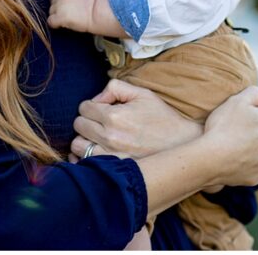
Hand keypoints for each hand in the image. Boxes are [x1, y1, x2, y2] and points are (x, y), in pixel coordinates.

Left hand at [49, 0, 98, 32]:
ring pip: (51, 11)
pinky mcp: (58, 17)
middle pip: (52, 2)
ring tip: (68, 19)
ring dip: (57, 16)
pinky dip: (56, 24)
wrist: (99, 12)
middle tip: (68, 13)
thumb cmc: (95, 4)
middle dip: (58, 7)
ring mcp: (58, 5)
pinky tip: (63, 25)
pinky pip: (50, 22)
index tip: (66, 4)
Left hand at [71, 79, 202, 159]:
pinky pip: (83, 164)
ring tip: (99, 137)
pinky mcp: (112, 169)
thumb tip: (97, 98)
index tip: (102, 109)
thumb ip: (116, 87)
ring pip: (77, 145)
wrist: (181, 145)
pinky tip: (96, 152)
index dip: (92, 105)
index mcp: (115, 115)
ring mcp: (109, 155)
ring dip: (85, 139)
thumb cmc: (162, 118)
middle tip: (101, 122)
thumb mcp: (143, 94)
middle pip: (78, 125)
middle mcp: (109, 136)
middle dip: (87, 120)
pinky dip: (85, 158)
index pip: (84, 107)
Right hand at [202, 87, 257, 187]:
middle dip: (252, 134)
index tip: (234, 121)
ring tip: (231, 150)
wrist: (211, 158)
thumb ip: (254, 93)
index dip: (246, 117)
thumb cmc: (223, 126)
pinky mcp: (257, 177)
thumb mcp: (237, 99)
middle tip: (232, 135)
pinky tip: (232, 163)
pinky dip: (244, 167)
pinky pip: (251, 170)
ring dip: (250, 151)